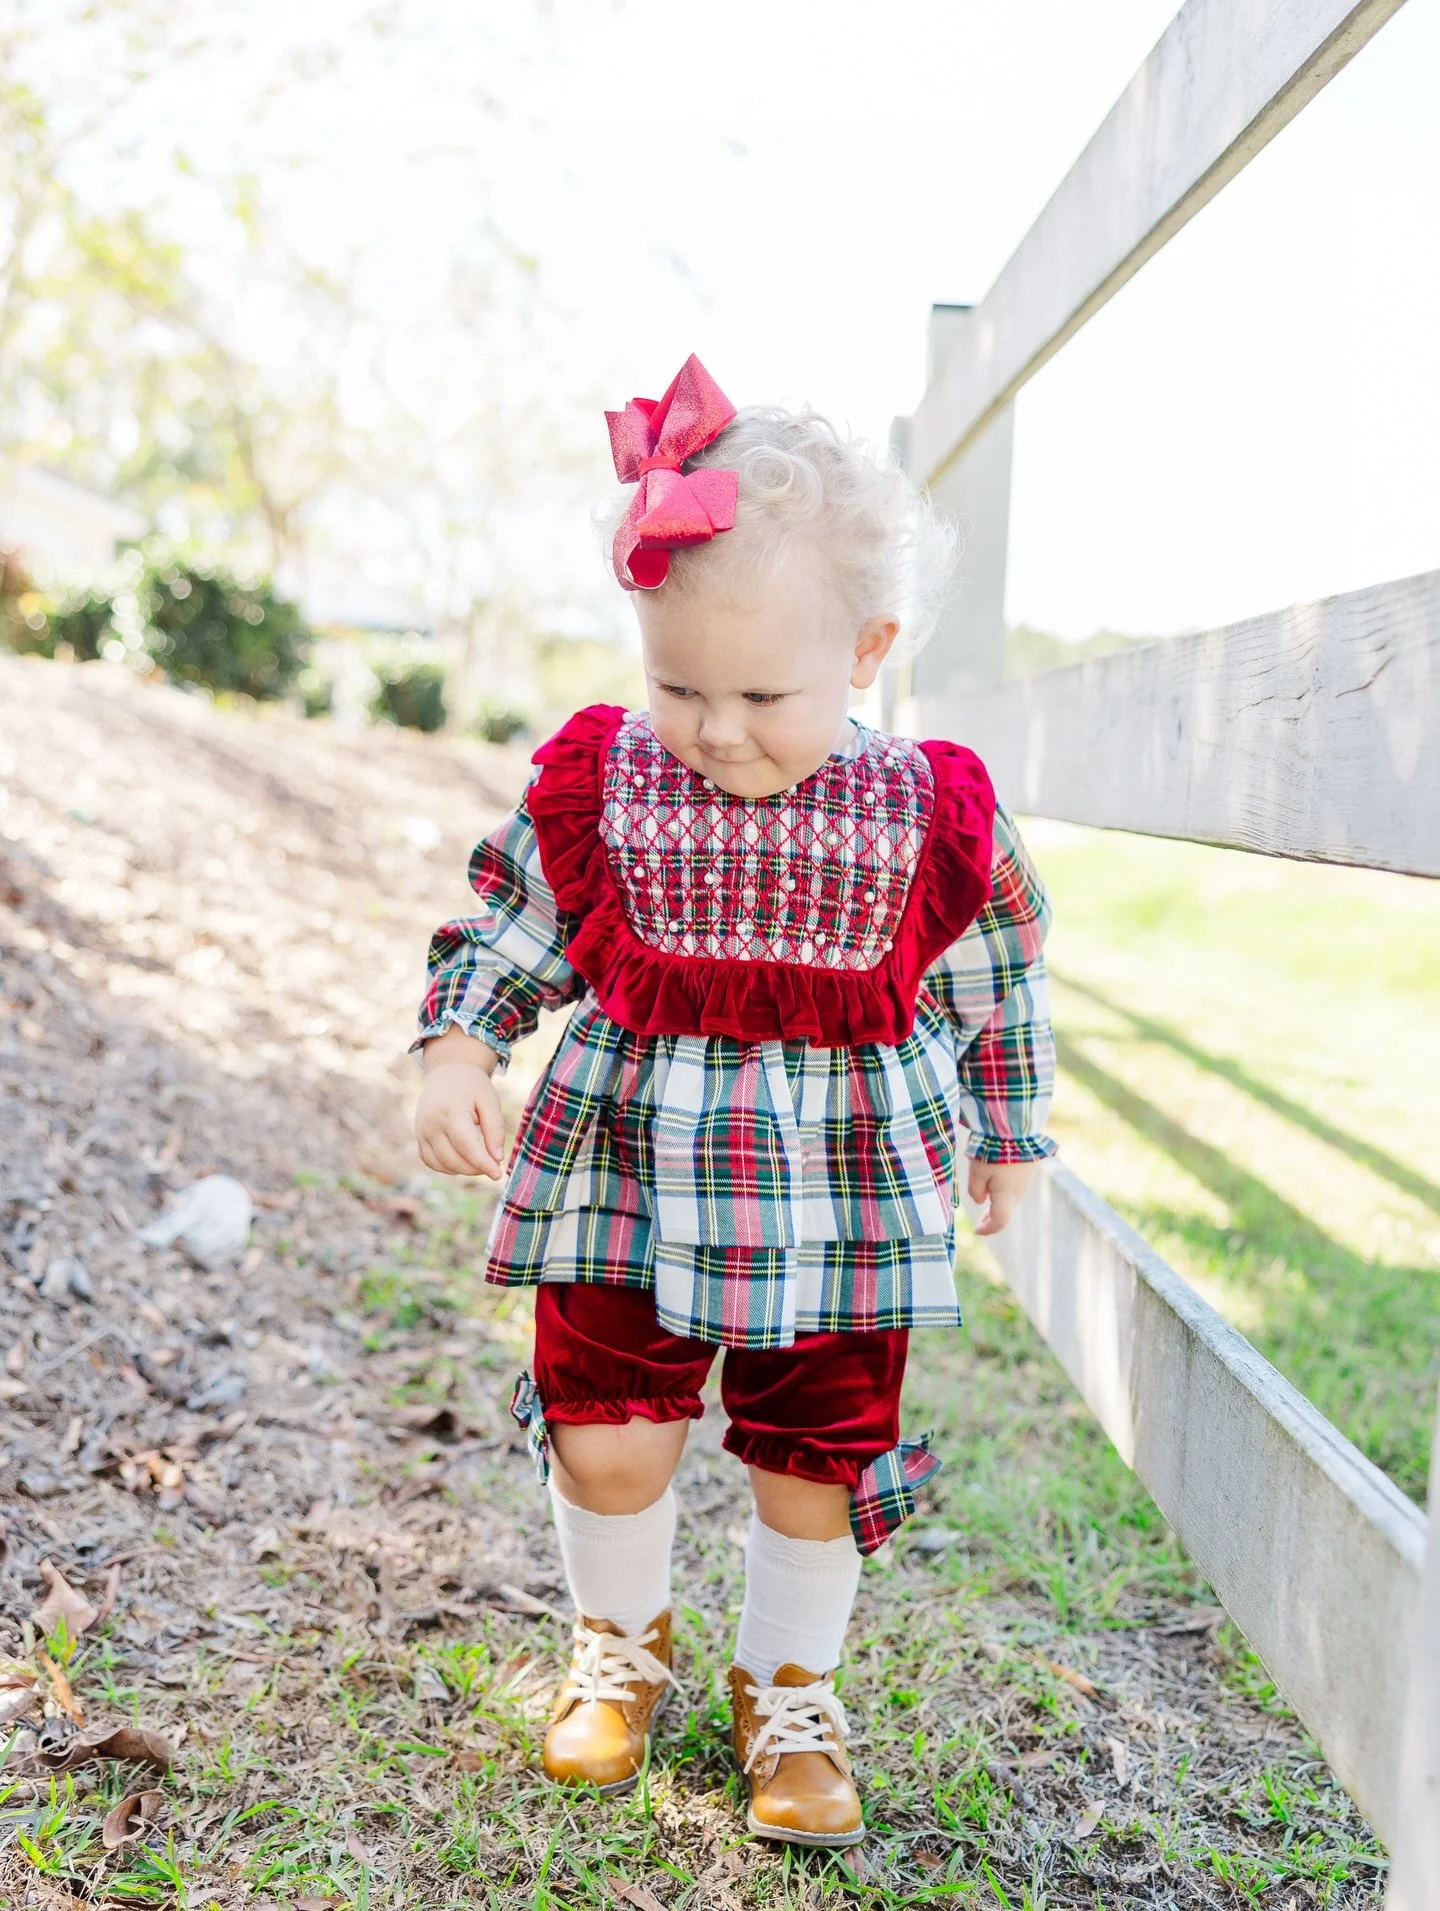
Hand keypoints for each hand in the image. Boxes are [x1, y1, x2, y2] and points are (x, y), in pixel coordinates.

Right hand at [415, 1060, 505, 1178]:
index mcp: (451, 1111)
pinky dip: (447, 1167)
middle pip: (453, 1159)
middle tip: (493, 1164)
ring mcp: (422, 1131)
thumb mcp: (490, 1101)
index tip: (498, 1174)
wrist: (446, 1073)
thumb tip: (497, 1159)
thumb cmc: (472, 1087)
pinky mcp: (419, 1137)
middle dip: (475, 1168)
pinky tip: (462, 1160)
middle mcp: (432, 1123)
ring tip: (479, 1160)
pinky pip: (430, 1161)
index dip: (483, 1163)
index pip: (467, 1146)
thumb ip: (494, 1129)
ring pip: (441, 1164)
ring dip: (462, 1170)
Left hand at [967, 1158, 1036, 1235]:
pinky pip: (1015, 1185)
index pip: (1000, 1221)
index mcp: (1007, 1196)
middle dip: (991, 1217)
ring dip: (998, 1202)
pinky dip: (1004, 1189)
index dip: (988, 1229)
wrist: (1015, 1127)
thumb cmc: (993, 1151)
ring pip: (1010, 1197)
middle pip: (1005, 1210)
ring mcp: (1026, 1180)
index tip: (976, 1231)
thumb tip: (980, 1201)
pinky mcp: (1028, 1169)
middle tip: (980, 1223)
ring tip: (985, 1200)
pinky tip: (996, 1180)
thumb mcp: (977, 1172)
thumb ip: (975, 1191)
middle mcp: (1020, 1192)